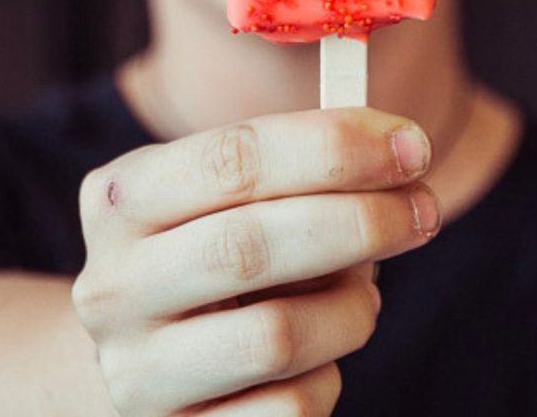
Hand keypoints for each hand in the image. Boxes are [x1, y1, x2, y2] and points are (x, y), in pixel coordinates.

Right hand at [73, 107, 439, 414]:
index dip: (334, 146)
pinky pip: (286, 409)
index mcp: (122, 197)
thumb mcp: (226, 193)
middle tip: (423, 209)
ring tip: (363, 291)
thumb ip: (298, 162)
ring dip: (351, 307)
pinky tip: (321, 354)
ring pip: (276, 337)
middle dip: (361, 221)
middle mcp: (114, 285)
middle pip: (254, 245)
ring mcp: (137, 373)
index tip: (410, 145)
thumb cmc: (212, 250)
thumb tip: (399, 149)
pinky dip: (327, 375)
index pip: (235, 157)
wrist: (143, 359)